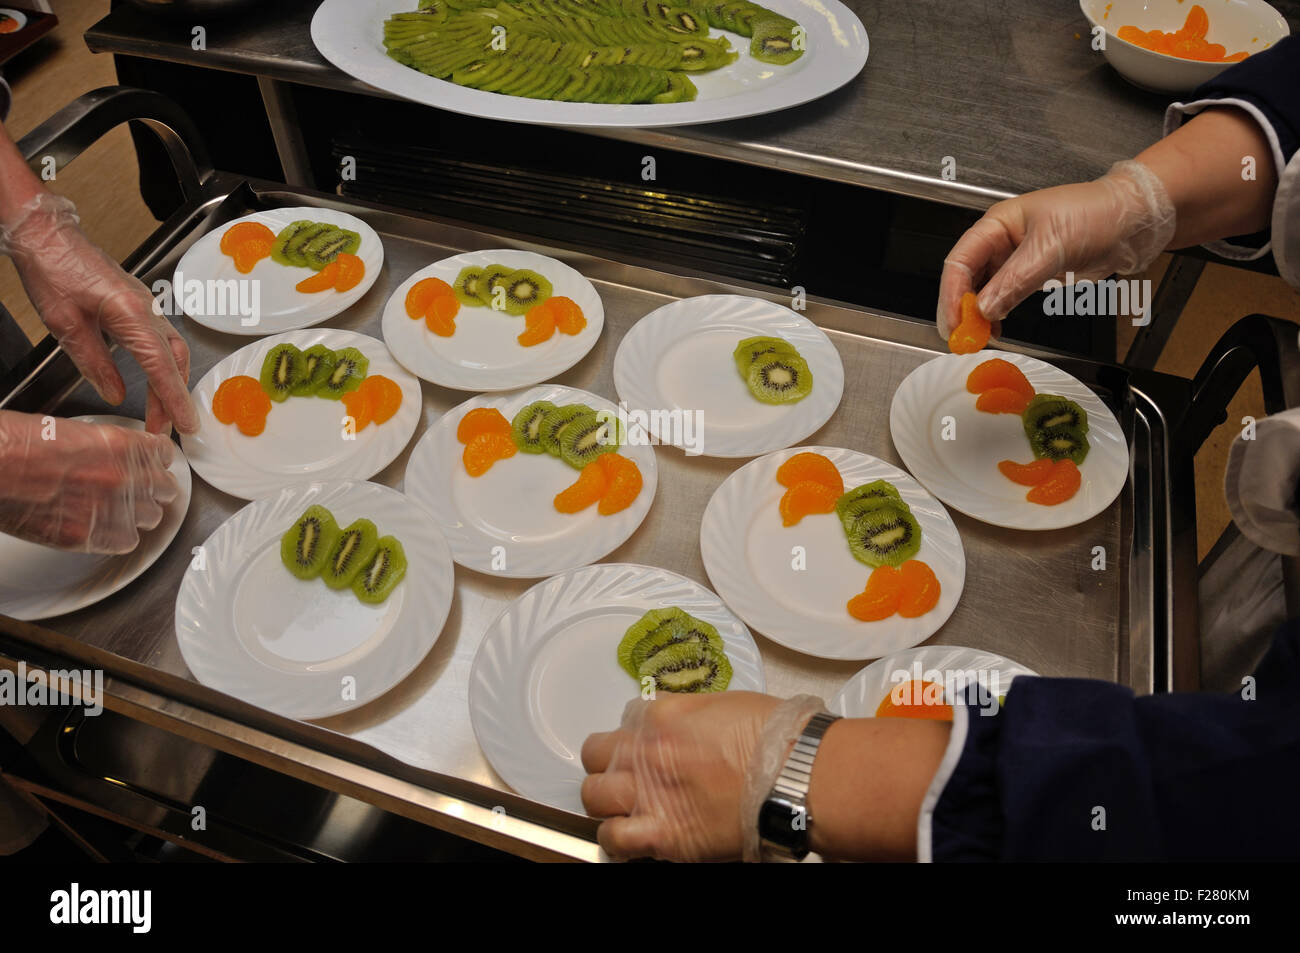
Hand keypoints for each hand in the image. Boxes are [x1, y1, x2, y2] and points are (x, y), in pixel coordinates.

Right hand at [0, 411, 178, 553]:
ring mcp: (110, 509)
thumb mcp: (76, 431)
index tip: (152, 465)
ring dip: (138, 513)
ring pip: (151, 517)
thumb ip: (110, 448)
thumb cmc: (18, 444)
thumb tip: (124, 459)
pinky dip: (119, 536)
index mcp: (123, 445)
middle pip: (165, 489)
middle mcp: (124, 478)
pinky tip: (105, 526)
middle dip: (152, 489)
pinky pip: (127, 541)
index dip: (156, 462)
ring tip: (119, 509)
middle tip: (139, 490)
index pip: (165, 455)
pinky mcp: (91, 536)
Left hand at [1, 194, 197, 434]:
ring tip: (160, 409)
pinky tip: (153, 376)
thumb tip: (114, 393)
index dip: (174, 399)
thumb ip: (94, 362)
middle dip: (173, 396)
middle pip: (174, 360)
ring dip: (170, 380)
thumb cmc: (52, 271)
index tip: (184, 425)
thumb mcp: (65, 325)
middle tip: (165, 426)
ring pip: (172, 349)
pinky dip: (163, 362)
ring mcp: (145, 304)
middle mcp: (146, 308)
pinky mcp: (137, 302)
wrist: (47, 235)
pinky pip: (162, 337)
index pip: (160, 366)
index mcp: (130, 314)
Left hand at [581, 691, 779, 860]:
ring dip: (607, 799)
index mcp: (661, 716)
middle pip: (596, 753)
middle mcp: (646, 752)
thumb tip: (678, 722)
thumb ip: (688, 712)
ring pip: (593, 795)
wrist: (796, 774)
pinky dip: (616, 838)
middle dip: (610, 761)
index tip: (651, 744)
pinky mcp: (663, 835)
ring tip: (627, 805)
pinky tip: (631, 835)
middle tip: (632, 772)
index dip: (637, 733)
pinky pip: (613, 838)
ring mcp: (649, 793)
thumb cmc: (775, 738)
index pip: (626, 718)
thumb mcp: (725, 704)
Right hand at [937, 160, 1175, 337]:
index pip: (960, 261)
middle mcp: (1001, 241)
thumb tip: (984, 310)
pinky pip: (1004, 296)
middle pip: (966, 278)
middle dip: (960, 308)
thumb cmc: (1094, 215)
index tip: (955, 322)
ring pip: (983, 290)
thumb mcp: (1051, 248)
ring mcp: (1015, 258)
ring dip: (977, 314)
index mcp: (997, 225)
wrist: (1132, 219)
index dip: (952, 293)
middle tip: (960, 338)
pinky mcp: (1032, 273)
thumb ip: (1015, 281)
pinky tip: (996, 329)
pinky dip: (997, 314)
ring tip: (977, 338)